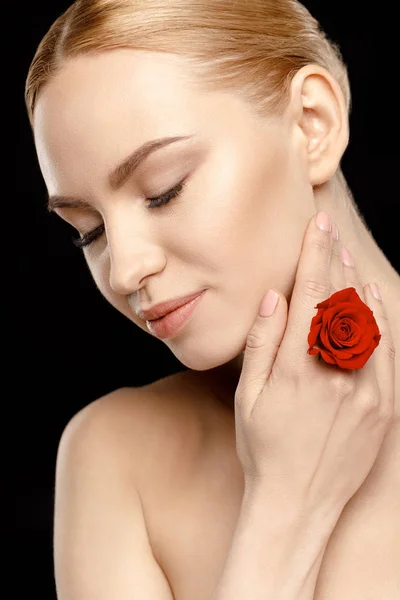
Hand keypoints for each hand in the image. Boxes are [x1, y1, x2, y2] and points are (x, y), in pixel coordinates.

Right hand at [234, 212, 394, 519]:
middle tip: (330, 233)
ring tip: (345, 258)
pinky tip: (371, 298)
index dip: (314, 256)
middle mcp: (336, 375)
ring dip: (356, 284)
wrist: (298, 502)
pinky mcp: (383, 407)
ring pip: (366, 321)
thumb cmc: (263, 448)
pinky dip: (380, 319)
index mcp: (297, 369)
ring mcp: (365, 391)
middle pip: (339, 301)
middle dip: (333, 261)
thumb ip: (262, 343)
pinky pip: (386, 352)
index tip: (317, 227)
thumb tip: (275, 297)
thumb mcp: (247, 397)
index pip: (310, 296)